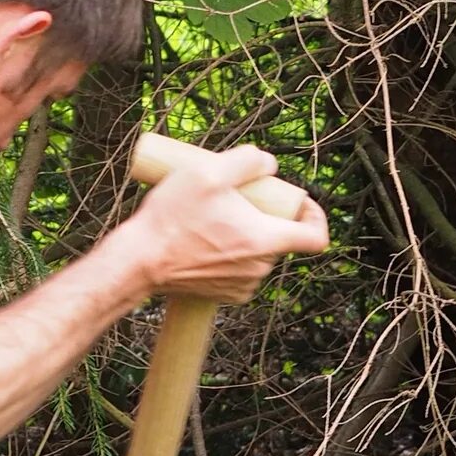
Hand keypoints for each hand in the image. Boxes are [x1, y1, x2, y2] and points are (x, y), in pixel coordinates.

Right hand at [108, 142, 328, 307]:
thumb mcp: (209, 171)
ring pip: (257, 254)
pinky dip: (230, 255)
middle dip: (264, 216)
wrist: (139, 261)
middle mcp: (260, 268)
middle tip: (236, 200)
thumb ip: (248, 160)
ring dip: (244, 235)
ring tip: (213, 219)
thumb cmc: (172, 218)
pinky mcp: (223, 295)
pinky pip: (239, 270)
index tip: (299, 203)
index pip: (316, 237)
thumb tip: (268, 163)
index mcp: (266, 241)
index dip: (315, 216)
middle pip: (279, 238)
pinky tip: (205, 241)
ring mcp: (242, 286)